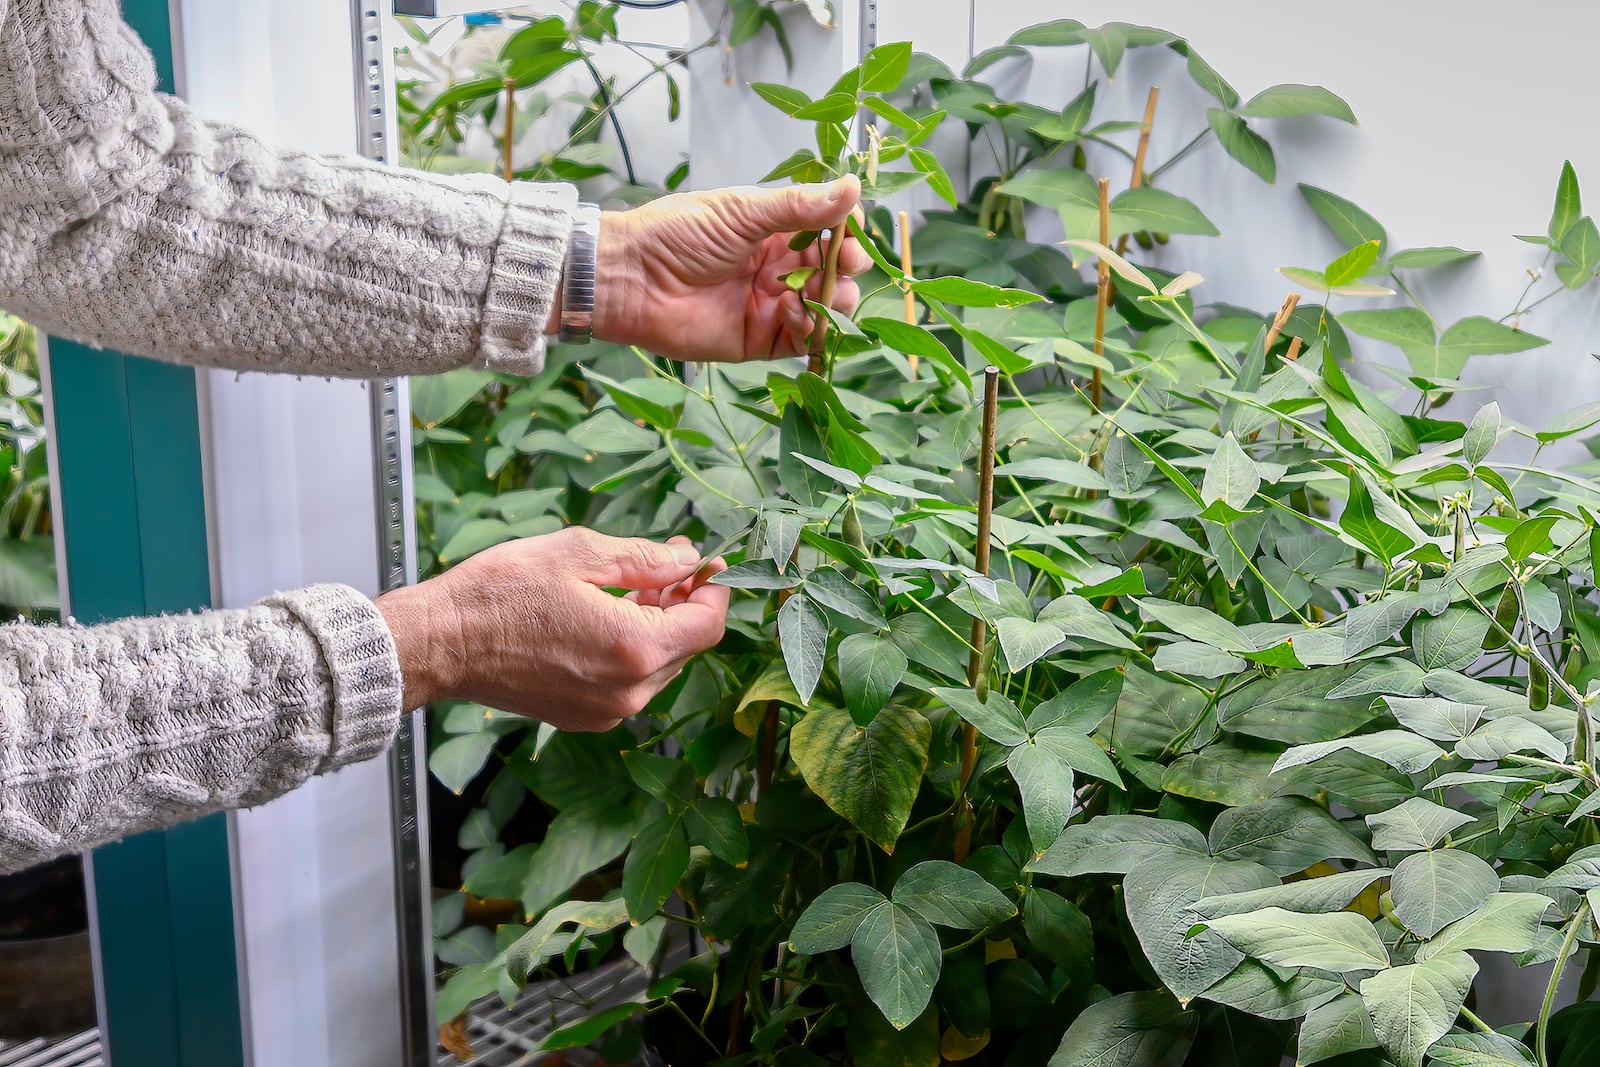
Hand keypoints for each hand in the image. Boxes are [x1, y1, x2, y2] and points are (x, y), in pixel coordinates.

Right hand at [377, 528, 728, 730]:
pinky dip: (632, 649)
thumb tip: (687, 561)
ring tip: (634, 585)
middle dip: (685, 602)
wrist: (440, 644)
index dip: (715, 589)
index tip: (707, 562)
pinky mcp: (584, 717)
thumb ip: (644, 558)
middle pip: (687, 646)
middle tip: (668, 562)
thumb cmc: (499, 594)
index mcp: (634, 648)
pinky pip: (630, 682)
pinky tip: (608, 617)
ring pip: (660, 665)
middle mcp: (628, 691)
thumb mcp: (577, 554)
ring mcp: (606, 711)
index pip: (708, 625)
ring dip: (659, 624)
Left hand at [593, 176, 873, 361]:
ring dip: (832, 296)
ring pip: (825, 306)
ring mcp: (770, 304)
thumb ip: (798, 206)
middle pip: (833, 270)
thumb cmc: (677, 234)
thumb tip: (853, 188)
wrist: (632, 278)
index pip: (827, 231)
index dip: (846, 231)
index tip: (854, 228)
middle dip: (846, 266)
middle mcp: (777, 267)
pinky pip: (801, 339)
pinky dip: (809, 326)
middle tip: (844, 262)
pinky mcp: (760, 340)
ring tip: (818, 288)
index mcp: (773, 230)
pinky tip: (793, 309)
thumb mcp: (742, 211)